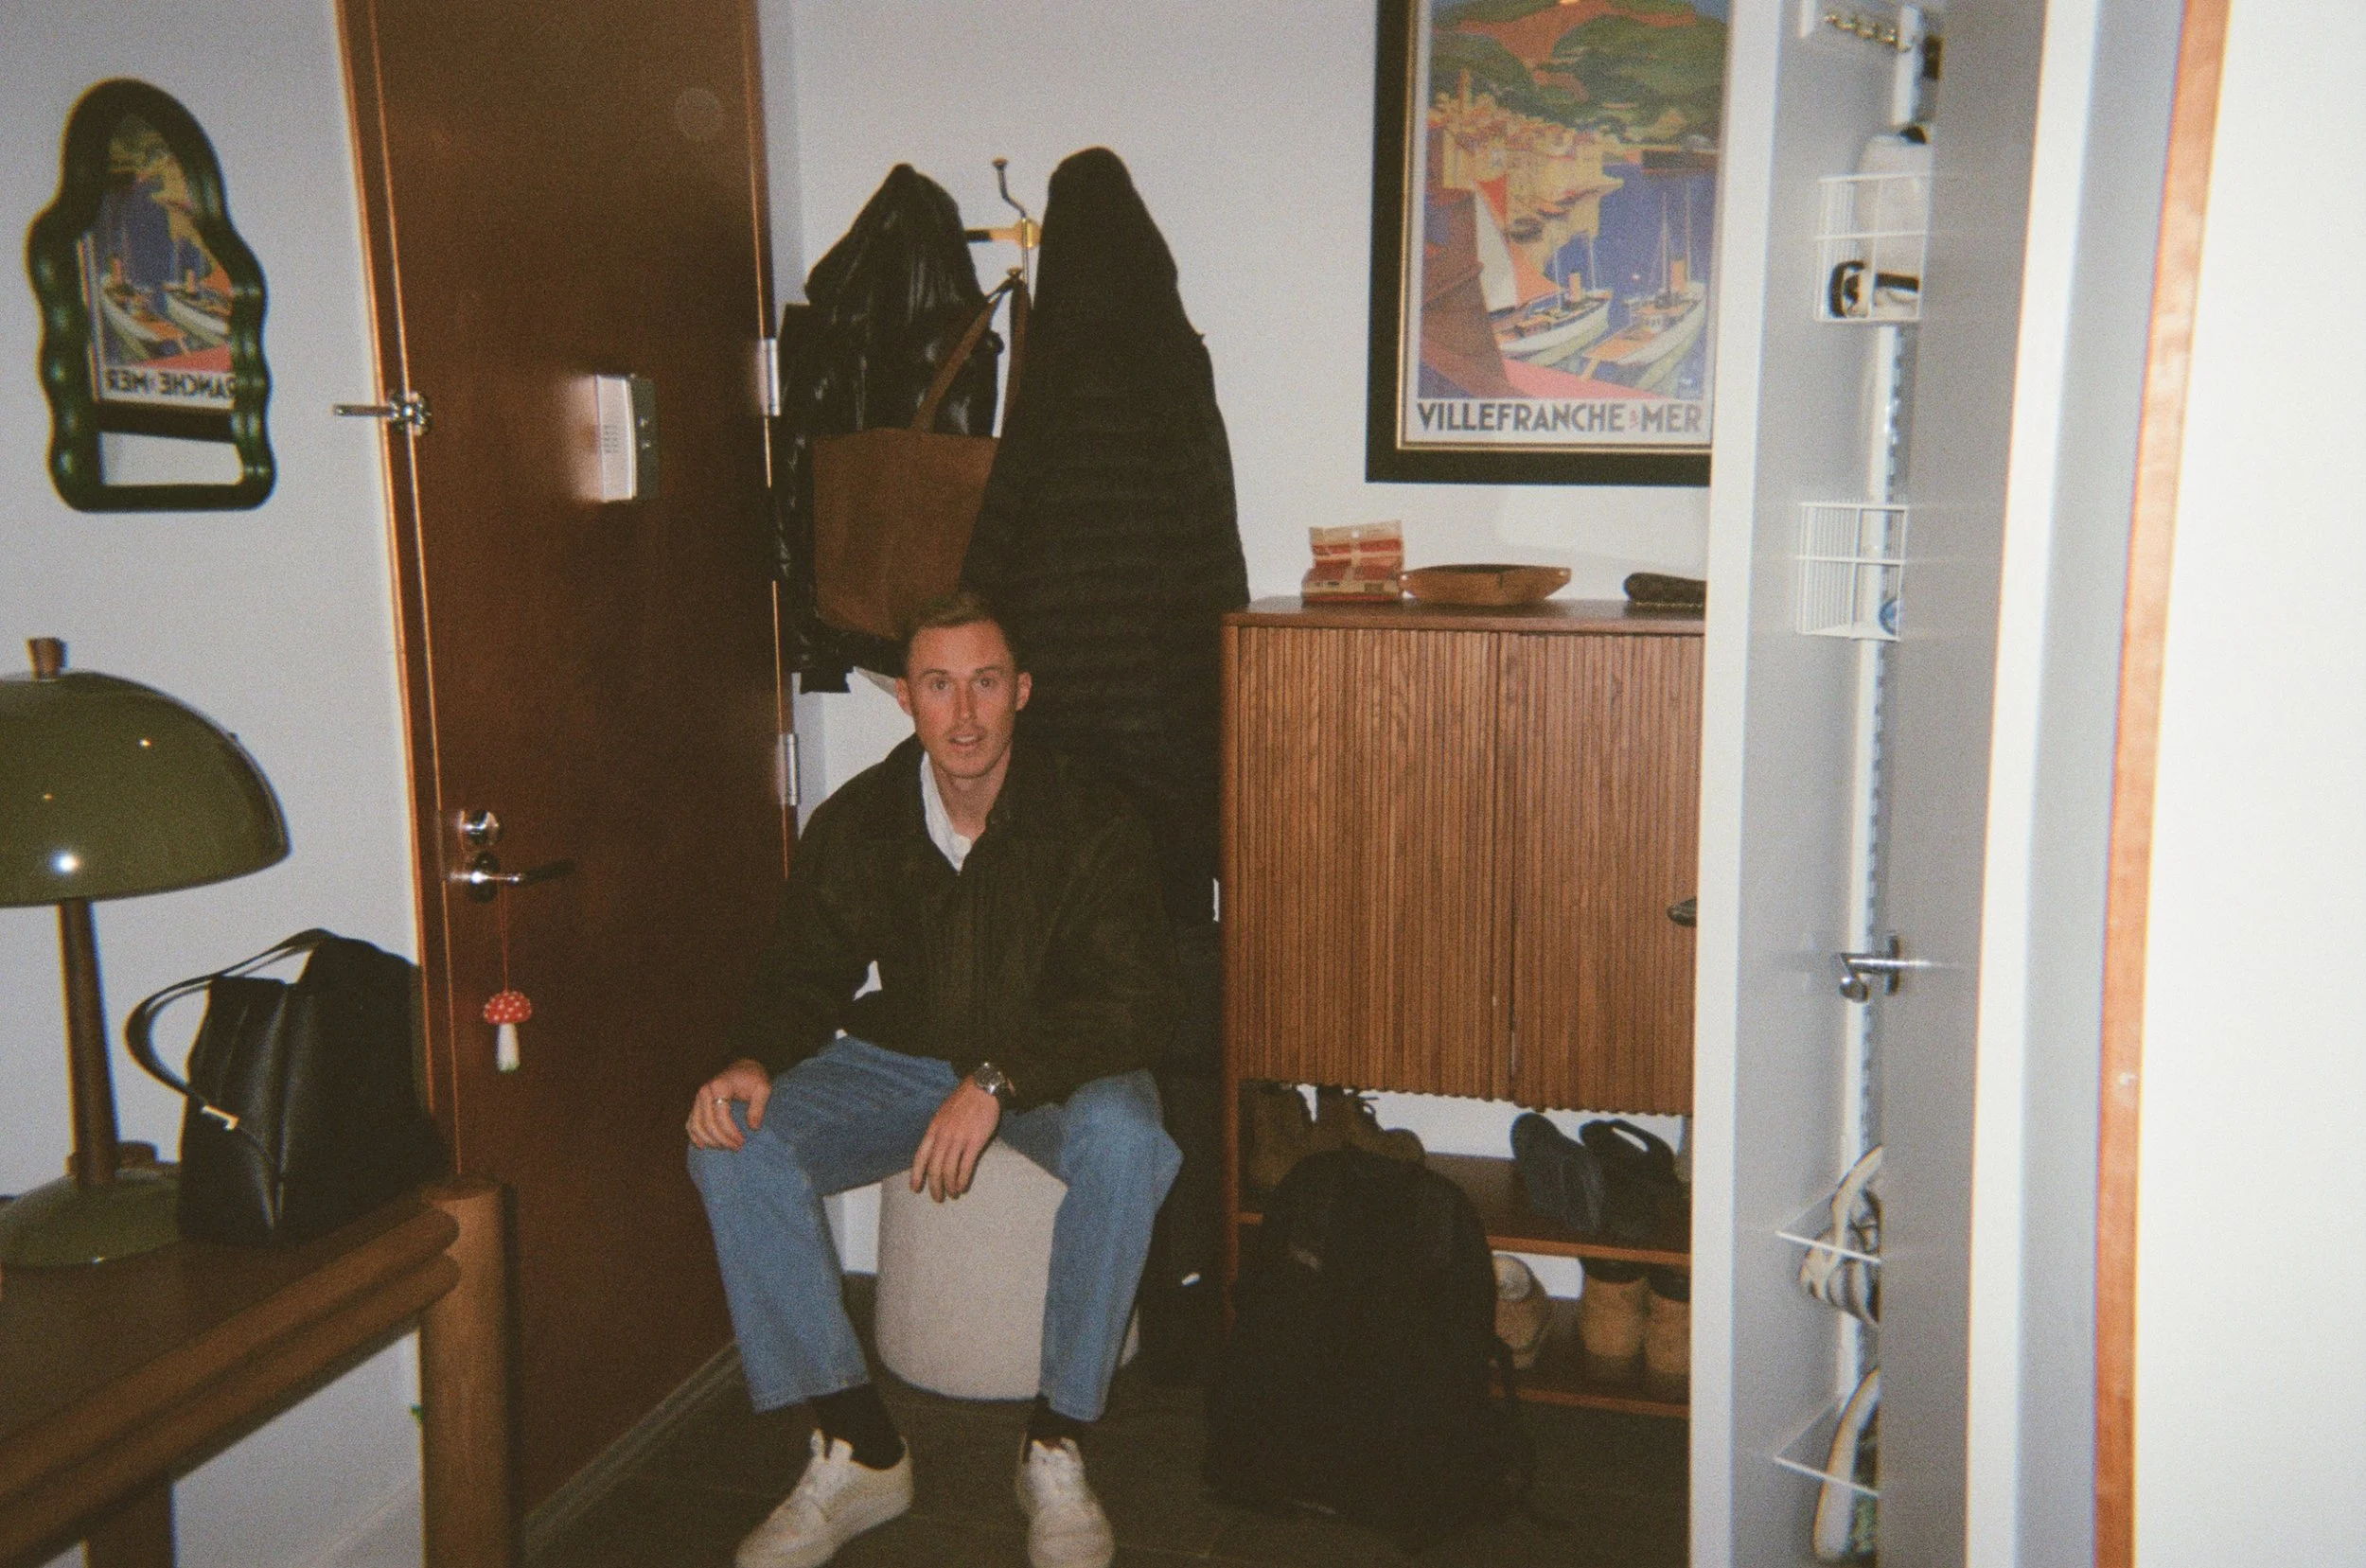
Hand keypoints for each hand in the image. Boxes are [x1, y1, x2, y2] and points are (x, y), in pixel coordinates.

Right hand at [686, 1059, 773, 1150]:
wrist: (743, 1068)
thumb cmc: (753, 1079)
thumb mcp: (763, 1088)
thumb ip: (758, 1107)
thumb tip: (753, 1127)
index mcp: (720, 1086)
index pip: (721, 1115)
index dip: (730, 1131)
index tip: (742, 1141)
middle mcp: (705, 1091)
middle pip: (707, 1123)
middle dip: (721, 1139)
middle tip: (736, 1147)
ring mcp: (698, 1098)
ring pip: (696, 1125)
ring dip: (709, 1140)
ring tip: (724, 1147)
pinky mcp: (696, 1104)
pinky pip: (690, 1123)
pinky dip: (695, 1136)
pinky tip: (703, 1146)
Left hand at [910, 1078, 1001, 1201]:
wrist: (982, 1088)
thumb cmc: (963, 1101)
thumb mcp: (942, 1114)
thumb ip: (936, 1132)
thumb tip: (932, 1150)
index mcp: (933, 1129)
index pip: (920, 1157)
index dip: (916, 1175)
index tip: (915, 1188)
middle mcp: (943, 1136)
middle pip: (934, 1168)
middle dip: (934, 1186)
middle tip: (937, 1197)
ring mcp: (959, 1139)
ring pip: (949, 1170)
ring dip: (950, 1186)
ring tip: (952, 1194)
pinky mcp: (975, 1141)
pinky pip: (966, 1166)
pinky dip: (963, 1179)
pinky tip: (963, 1186)